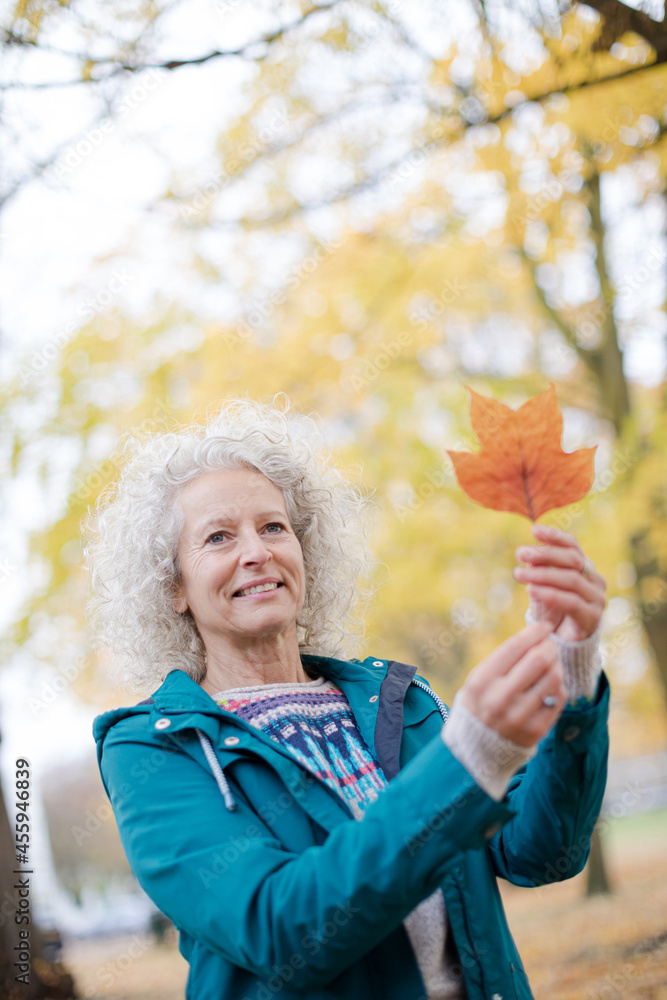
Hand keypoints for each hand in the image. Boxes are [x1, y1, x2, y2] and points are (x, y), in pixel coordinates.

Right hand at [458, 620, 566, 747]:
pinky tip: (550, 684)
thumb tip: (538, 633)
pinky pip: (558, 699)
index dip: (535, 632)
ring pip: (553, 678)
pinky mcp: (536, 730)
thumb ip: (505, 658)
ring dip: (557, 665)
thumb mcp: (480, 678)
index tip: (545, 626)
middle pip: (539, 659)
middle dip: (550, 646)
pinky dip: (558, 687)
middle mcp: (499, 698)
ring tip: (553, 663)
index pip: (515, 646)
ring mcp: (519, 716)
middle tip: (552, 643)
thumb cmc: (481, 702)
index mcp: (481, 681)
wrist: (476, 748)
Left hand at [513, 524, 606, 641]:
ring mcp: (597, 598)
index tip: (534, 530)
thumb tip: (526, 553)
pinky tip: (532, 591)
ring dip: (542, 574)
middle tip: (520, 553)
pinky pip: (570, 602)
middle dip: (544, 554)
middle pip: (572, 560)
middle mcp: (595, 580)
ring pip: (571, 579)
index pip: (573, 546)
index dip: (555, 536)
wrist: (568, 643)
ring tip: (518, 574)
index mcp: (585, 568)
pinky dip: (550, 594)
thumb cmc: (555, 610)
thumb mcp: (545, 586)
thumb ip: (540, 569)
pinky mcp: (592, 617)